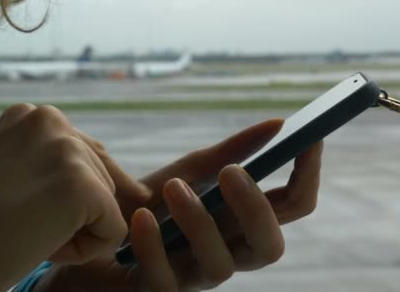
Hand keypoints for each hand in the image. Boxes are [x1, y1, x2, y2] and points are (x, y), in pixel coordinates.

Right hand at [0, 104, 126, 291]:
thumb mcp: (20, 176)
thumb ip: (70, 168)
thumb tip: (141, 189)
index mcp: (34, 115)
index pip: (88, 158)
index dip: (66, 199)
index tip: (20, 208)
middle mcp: (52, 120)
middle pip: (103, 179)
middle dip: (73, 214)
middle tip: (18, 222)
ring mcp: (68, 150)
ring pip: (109, 206)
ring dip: (76, 231)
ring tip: (26, 231)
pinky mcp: (82, 185)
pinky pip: (114, 231)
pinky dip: (85, 251)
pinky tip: (43, 245)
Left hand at [34, 119, 322, 290]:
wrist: (92, 235)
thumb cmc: (148, 205)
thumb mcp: (188, 172)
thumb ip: (231, 152)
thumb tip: (278, 123)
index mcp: (241, 222)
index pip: (293, 206)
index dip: (306, 174)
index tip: (307, 137)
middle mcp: (227, 251)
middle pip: (270, 246)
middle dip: (257, 210)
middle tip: (231, 173)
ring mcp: (193, 276)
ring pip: (221, 265)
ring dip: (199, 222)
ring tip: (174, 188)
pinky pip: (165, 280)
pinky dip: (154, 246)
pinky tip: (140, 217)